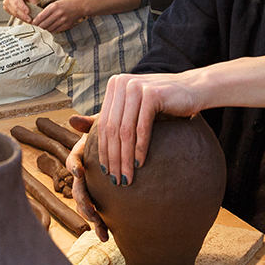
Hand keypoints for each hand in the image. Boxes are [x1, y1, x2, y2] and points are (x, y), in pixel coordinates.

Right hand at [3, 0, 36, 22]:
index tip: (28, 12)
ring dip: (21, 17)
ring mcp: (6, 2)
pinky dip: (18, 17)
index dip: (22, 7)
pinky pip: (12, 14)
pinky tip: (23, 18)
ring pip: (13, 12)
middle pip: (15, 8)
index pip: (17, 0)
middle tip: (29, 19)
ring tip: (27, 20)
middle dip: (23, 15)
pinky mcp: (5, 7)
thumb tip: (34, 7)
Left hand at [31, 0, 88, 33]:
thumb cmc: (66, 3)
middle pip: (44, 24)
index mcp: (54, 6)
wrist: (80, 7)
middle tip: (33, 29)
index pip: (41, 16)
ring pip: (49, 28)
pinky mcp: (66, 26)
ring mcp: (62, 21)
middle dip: (38, 27)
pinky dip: (50, 31)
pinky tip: (47, 31)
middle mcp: (58, 14)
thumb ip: (48, 9)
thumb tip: (38, 17)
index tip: (31, 24)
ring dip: (43, 30)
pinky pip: (55, 31)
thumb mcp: (56, 3)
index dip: (35, 21)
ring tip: (39, 31)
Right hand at [65, 115, 106, 241]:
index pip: (73, 159)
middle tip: (92, 213)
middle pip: (78, 189)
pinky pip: (99, 213)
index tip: (79, 172)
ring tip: (100, 230)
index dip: (73, 166)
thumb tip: (73, 118)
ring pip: (86, 205)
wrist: (129, 140)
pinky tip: (106, 236)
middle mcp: (84, 172)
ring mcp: (92, 186)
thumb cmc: (116, 129)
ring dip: (91, 219)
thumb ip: (91, 123)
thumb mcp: (106, 124)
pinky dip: (101, 225)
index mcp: (83, 153)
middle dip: (83, 203)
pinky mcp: (102, 197)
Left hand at [94, 72, 204, 186]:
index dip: (103, 151)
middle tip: (116, 180)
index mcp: (114, 86)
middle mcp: (121, 83)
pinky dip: (140, 148)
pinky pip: (142, 128)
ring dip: (125, 158)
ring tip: (126, 177)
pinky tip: (139, 164)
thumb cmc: (163, 102)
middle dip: (113, 158)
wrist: (193, 89)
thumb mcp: (132, 107)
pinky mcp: (151, 94)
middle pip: (112, 129)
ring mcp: (135, 87)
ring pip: (125, 131)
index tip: (105, 173)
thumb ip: (106, 116)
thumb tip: (70, 122)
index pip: (103, 125)